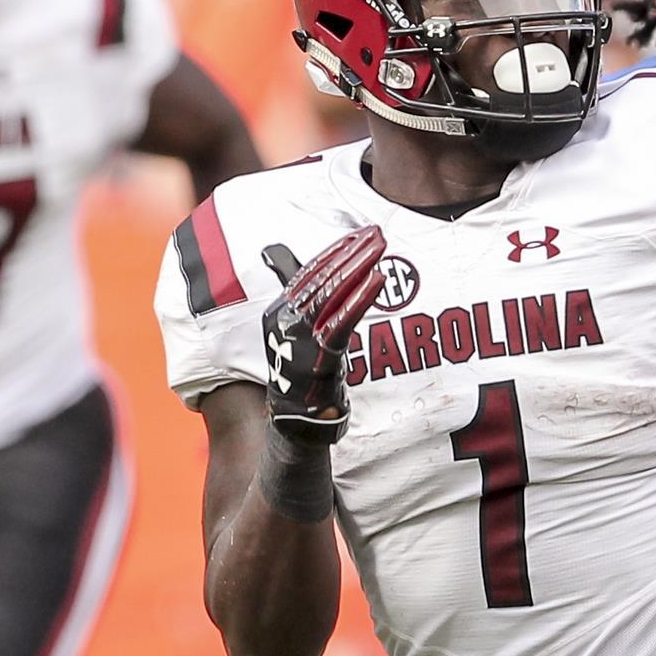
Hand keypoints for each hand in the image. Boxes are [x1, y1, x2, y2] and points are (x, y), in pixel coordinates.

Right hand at [261, 226, 386, 444]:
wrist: (298, 423)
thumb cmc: (305, 373)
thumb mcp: (297, 331)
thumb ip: (296, 295)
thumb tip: (276, 255)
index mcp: (278, 312)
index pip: (308, 272)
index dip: (335, 251)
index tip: (361, 232)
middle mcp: (284, 323)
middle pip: (321, 279)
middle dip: (350, 253)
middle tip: (376, 232)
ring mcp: (300, 342)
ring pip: (331, 295)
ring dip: (357, 267)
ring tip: (380, 246)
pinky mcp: (319, 360)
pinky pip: (341, 323)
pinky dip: (359, 298)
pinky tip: (378, 278)